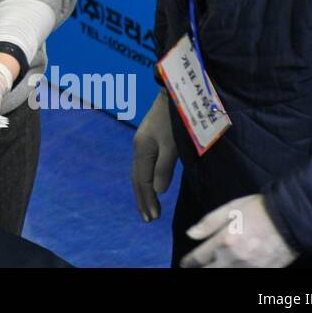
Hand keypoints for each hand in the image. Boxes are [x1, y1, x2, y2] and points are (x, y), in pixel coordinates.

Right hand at [132, 90, 177, 221]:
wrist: (172, 93)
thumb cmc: (174, 120)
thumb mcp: (172, 145)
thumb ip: (164, 167)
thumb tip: (158, 191)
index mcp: (142, 150)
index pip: (142, 181)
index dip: (148, 200)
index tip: (154, 217)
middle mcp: (139, 147)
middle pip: (137, 179)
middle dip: (142, 199)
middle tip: (149, 219)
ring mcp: (142, 143)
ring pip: (139, 172)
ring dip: (144, 191)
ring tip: (149, 207)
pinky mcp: (149, 139)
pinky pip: (144, 165)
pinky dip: (146, 180)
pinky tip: (152, 184)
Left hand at [182, 194, 297, 267]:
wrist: (293, 219)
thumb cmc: (259, 210)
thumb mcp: (230, 209)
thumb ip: (209, 223)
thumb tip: (190, 234)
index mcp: (225, 241)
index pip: (200, 256)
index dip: (190, 261)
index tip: (184, 263)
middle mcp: (235, 258)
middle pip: (212, 270)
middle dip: (202, 270)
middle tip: (196, 269)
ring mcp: (251, 267)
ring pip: (228, 274)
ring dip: (219, 271)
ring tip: (213, 268)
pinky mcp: (265, 272)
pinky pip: (246, 276)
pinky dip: (238, 273)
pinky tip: (234, 269)